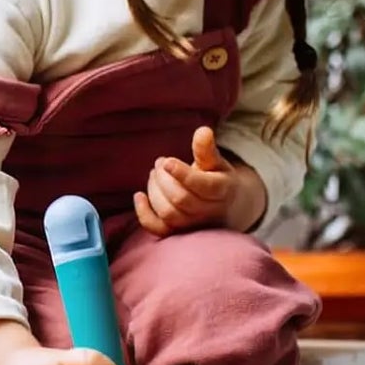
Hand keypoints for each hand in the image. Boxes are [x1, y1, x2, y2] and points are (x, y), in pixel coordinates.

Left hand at [134, 126, 266, 235]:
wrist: (225, 208)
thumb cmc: (216, 179)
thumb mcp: (216, 162)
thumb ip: (207, 149)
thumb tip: (203, 131)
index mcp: (221, 191)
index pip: (202, 186)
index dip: (182, 174)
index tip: (167, 162)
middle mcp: (209, 212)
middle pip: (181, 199)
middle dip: (164, 179)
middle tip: (160, 163)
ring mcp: (193, 225)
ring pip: (169, 213)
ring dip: (154, 192)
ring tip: (154, 175)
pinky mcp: (178, 233)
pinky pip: (158, 230)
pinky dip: (144, 214)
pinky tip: (139, 196)